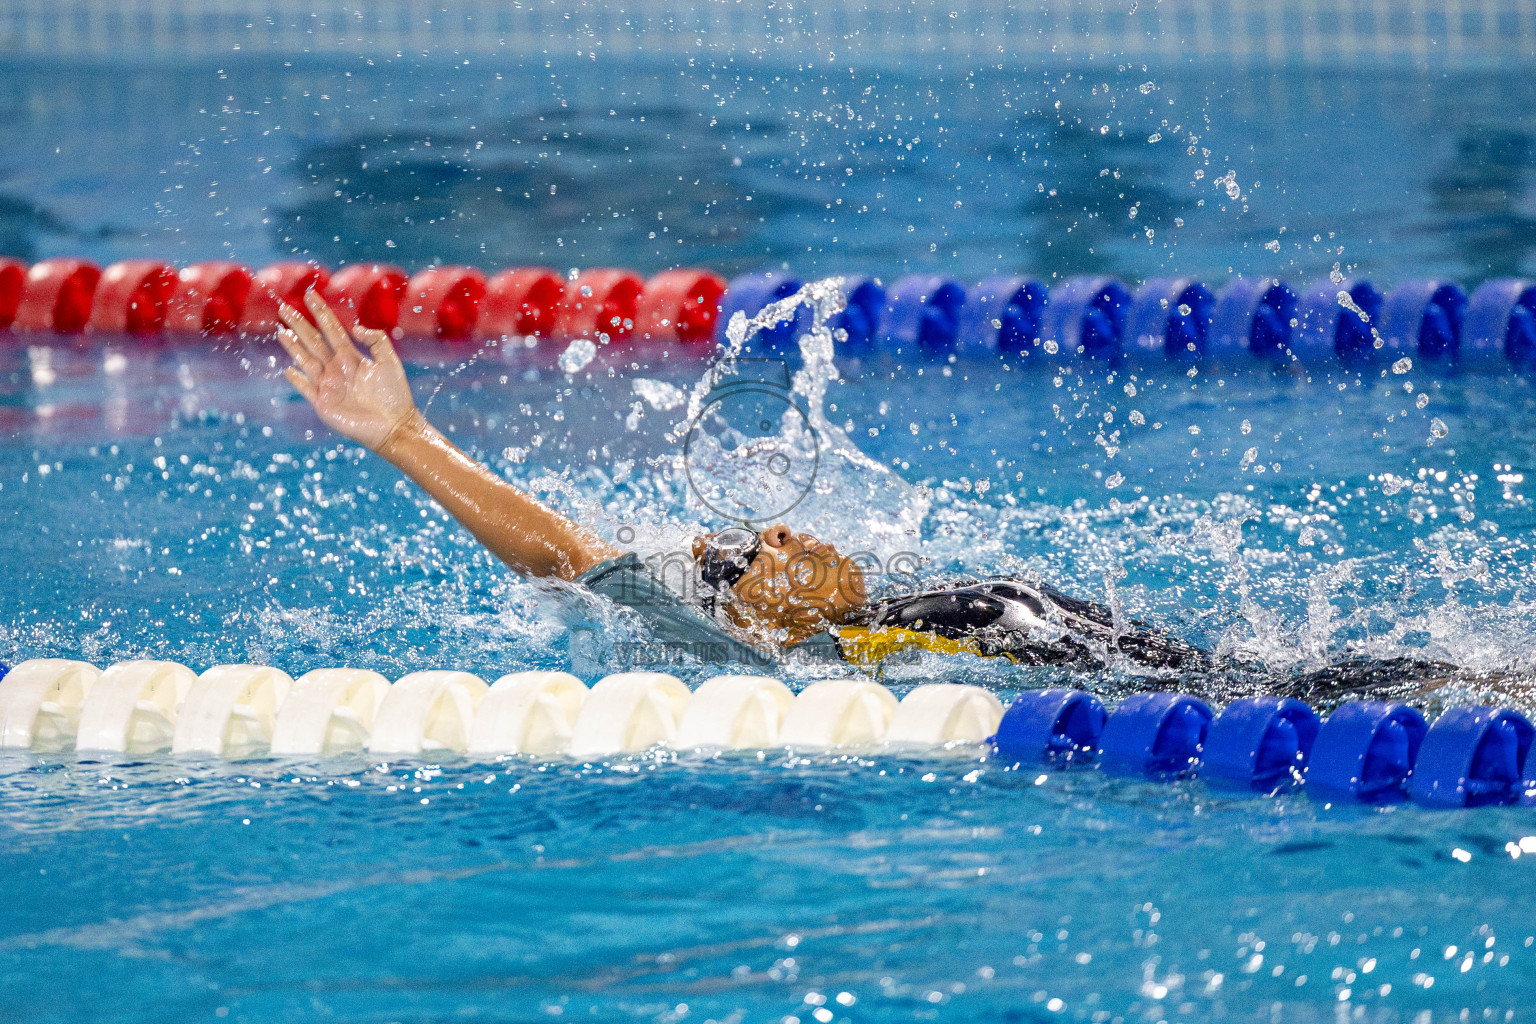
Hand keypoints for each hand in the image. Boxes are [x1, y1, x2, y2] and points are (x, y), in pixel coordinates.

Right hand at [277, 290, 418, 450]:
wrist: (394, 426)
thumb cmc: (395, 395)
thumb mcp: (390, 361)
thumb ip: (377, 340)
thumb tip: (355, 328)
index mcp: (351, 357)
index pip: (332, 329)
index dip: (321, 312)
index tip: (311, 294)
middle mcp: (336, 369)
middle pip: (314, 341)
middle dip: (300, 324)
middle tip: (284, 308)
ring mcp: (328, 386)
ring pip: (306, 361)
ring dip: (294, 347)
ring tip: (282, 332)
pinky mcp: (323, 404)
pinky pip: (306, 388)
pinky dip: (297, 380)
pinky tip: (288, 369)